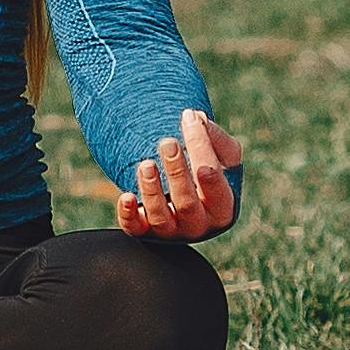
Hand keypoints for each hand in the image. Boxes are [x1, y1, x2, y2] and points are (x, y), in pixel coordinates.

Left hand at [116, 107, 243, 240]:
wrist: (181, 193)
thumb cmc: (206, 173)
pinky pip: (135, 228)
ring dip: (151, 190)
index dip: (210, 173)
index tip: (198, 147)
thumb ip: (216, 138)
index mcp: (223, 209)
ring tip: (146, 164)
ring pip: (160, 217)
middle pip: (187, 204)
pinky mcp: (144, 231)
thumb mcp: (223, 156)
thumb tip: (196, 119)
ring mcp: (170, 230)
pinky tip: (126, 196)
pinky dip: (128, 214)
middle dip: (177, 172)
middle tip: (168, 143)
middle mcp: (198, 225)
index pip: (218, 191)